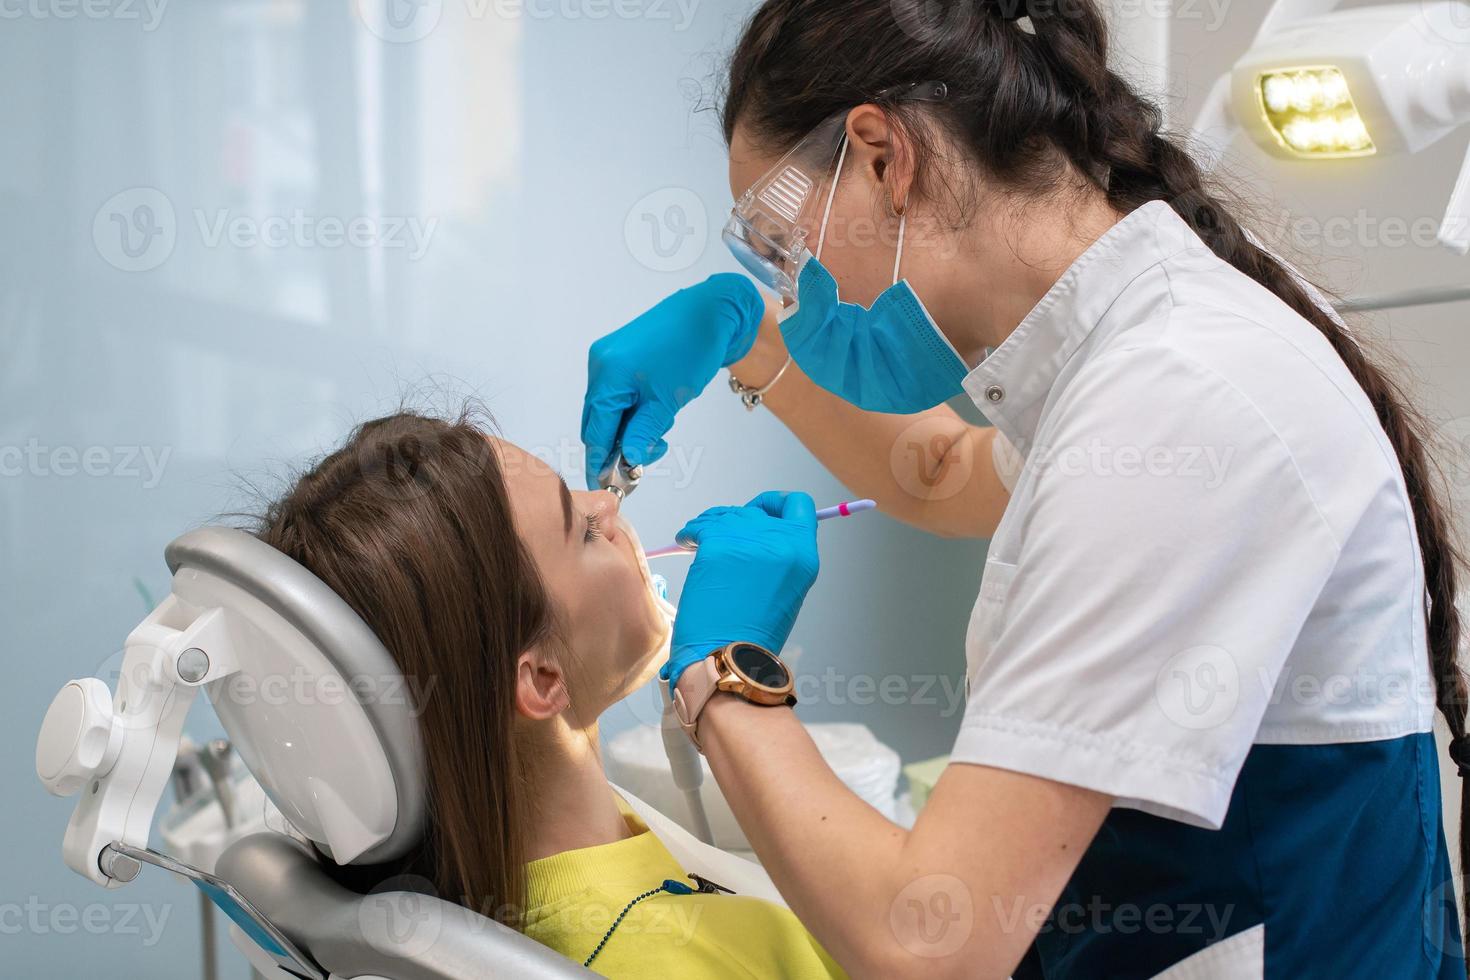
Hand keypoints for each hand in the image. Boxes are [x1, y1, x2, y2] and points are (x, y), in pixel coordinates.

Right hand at [582, 274, 764, 487]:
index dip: (600, 461)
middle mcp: (599, 364)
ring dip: (627, 429)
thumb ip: (642, 433)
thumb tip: (626, 462)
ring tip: (658, 432)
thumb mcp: (668, 402)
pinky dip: (630, 411)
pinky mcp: (618, 356)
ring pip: (607, 409)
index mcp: (607, 375)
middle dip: (616, 446)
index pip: (595, 430)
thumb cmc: (692, 351)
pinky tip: (652, 413)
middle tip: (642, 461)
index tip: (607, 486)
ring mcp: (606, 358)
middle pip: (597, 421)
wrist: (710, 312)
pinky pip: (615, 394)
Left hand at [663, 491, 820, 694]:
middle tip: (723, 539)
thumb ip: (778, 557)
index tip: (760, 511)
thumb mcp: (783, 590)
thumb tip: (755, 534)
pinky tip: (687, 542)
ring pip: (726, 514)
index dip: (776, 503)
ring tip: (701, 541)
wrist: (727, 656)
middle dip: (736, 521)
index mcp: (804, 555)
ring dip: (711, 525)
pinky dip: (691, 532)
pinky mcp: (718, 544)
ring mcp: (749, 540)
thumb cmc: (752, 635)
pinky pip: (701, 524)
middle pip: (756, 510)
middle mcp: (781, 541)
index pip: (800, 505)